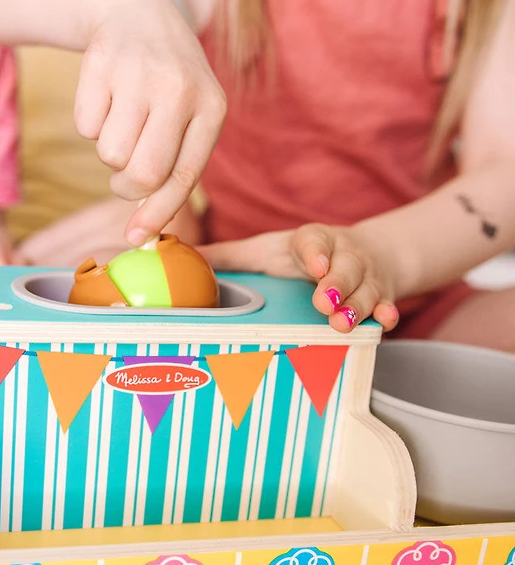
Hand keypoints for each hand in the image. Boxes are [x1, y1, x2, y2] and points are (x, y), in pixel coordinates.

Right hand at [75, 0, 225, 245]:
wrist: (136, 16)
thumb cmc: (165, 86)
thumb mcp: (186, 119)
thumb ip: (173, 170)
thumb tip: (142, 234)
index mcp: (211, 108)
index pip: (183, 176)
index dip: (157, 214)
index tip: (134, 237)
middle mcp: (179, 89)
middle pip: (143, 174)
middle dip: (126, 186)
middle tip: (123, 175)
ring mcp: (139, 74)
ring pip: (110, 154)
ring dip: (109, 150)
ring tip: (123, 119)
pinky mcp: (101, 65)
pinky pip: (85, 128)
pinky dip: (90, 122)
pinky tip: (107, 97)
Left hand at [200, 224, 400, 332]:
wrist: (363, 254)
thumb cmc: (300, 257)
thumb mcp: (264, 252)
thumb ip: (227, 257)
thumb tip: (177, 254)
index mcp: (310, 242)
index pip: (312, 241)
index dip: (314, 251)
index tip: (311, 265)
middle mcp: (342, 256)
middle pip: (344, 268)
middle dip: (336, 284)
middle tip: (324, 303)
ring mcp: (365, 277)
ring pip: (366, 290)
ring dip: (357, 306)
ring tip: (343, 323)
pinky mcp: (382, 296)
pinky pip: (388, 305)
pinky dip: (387, 314)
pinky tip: (384, 323)